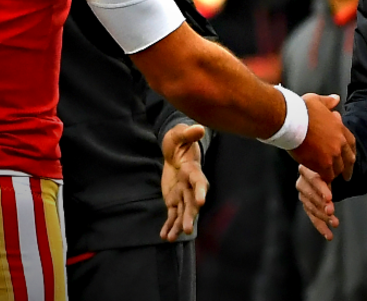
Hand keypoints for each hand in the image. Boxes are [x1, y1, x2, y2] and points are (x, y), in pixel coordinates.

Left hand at [159, 124, 208, 241]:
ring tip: (172, 238)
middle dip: (190, 216)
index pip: (199, 182)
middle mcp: (190, 186)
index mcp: (194, 171)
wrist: (174, 150)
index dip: (201, 191)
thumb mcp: (180, 135)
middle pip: (191, 203)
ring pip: (182, 212)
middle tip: (187, 229)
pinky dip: (169, 225)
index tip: (201, 200)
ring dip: (179, 225)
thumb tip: (199, 128)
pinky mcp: (173, 199)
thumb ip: (188, 134)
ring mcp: (182, 194)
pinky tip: (165, 236)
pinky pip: (172, 214)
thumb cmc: (178, 140)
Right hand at [288, 94, 355, 181]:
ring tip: (331, 178)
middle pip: (348, 159)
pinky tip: (322, 180)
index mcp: (339, 128)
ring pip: (337, 169)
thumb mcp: (317, 100)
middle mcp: (338, 143)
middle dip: (347, 167)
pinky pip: (327, 176)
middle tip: (347, 175)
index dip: (351, 152)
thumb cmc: (301, 109)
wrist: (291, 120)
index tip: (350, 157)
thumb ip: (328, 102)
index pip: (351, 143)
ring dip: (334, 173)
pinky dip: (325, 179)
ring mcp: (331, 155)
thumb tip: (336, 99)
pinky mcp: (321, 164)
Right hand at [296, 165, 337, 239]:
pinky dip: (321, 227)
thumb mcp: (337, 164)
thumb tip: (347, 176)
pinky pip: (313, 218)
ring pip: (311, 208)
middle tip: (331, 211)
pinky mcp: (307, 205)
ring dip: (323, 217)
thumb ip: (340, 168)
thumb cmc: (335, 167)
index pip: (313, 178)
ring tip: (335, 223)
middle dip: (321, 204)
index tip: (330, 198)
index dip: (321, 189)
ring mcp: (303, 194)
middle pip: (309, 194)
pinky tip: (329, 235)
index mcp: (309, 168)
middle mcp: (302, 181)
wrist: (332, 172)